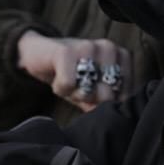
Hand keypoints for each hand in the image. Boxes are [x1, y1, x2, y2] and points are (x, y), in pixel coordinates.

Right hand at [16, 31, 131, 111]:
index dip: (106, 103)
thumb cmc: (72, 74)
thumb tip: (113, 118)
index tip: (94, 91)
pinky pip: (68, 85)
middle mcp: (108, 47)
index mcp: (121, 55)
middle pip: (107, 96)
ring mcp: (88, 46)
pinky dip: (60, 89)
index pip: (124, 95)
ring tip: (68, 82)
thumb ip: (108, 103)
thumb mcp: (94, 91)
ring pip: (89, 91)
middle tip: (78, 87)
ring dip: (74, 94)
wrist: (38, 53)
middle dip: (90, 100)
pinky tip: (57, 77)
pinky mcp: (66, 51)